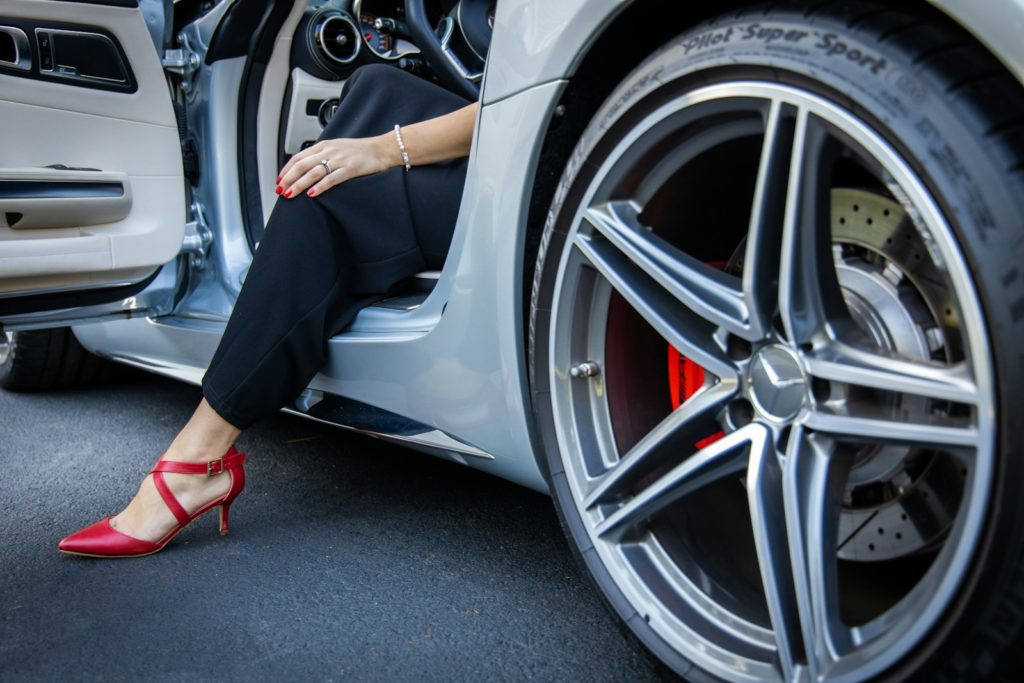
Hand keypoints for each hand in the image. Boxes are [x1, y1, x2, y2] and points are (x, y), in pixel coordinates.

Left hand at [275, 135, 395, 198]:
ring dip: (299, 184)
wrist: (382, 149)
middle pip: (302, 165)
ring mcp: (339, 160)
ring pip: (313, 172)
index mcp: (324, 145)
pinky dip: (319, 187)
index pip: (299, 157)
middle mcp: (329, 151)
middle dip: (288, 178)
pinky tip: (311, 194)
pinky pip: (331, 179)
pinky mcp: (350, 169)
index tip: (279, 180)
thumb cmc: (361, 151)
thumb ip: (323, 154)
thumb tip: (308, 167)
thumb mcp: (338, 147)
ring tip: (290, 194)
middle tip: (280, 190)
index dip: (286, 169)